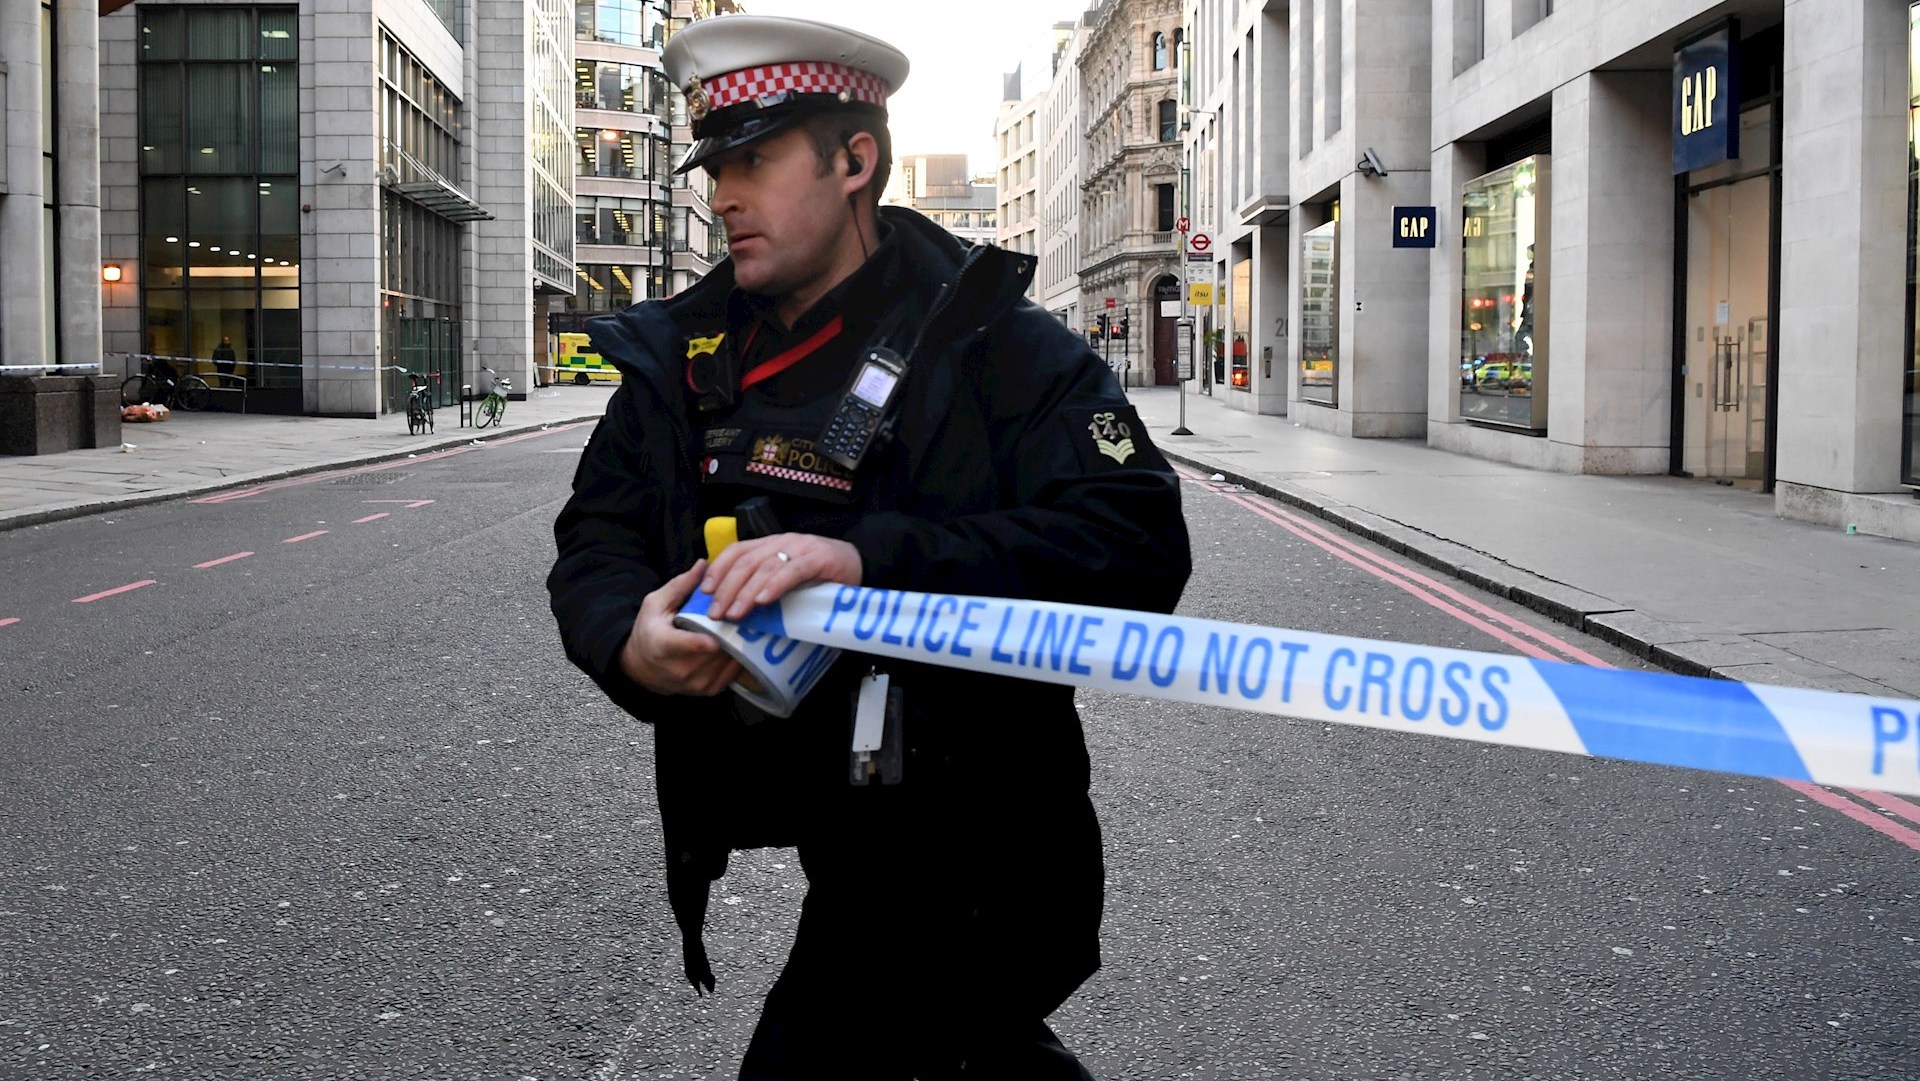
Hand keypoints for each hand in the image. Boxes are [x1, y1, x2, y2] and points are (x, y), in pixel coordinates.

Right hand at [620, 560, 742, 695]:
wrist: (642, 667)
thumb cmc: (649, 630)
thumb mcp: (656, 604)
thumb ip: (681, 585)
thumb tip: (703, 564)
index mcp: (664, 646)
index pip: (687, 645)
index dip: (704, 640)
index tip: (718, 633)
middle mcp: (681, 670)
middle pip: (717, 649)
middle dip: (732, 630)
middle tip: (746, 611)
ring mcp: (697, 684)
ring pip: (729, 659)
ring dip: (740, 642)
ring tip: (746, 623)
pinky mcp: (710, 690)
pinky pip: (734, 671)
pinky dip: (739, 655)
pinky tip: (741, 640)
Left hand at [701, 533, 862, 621]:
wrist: (863, 564)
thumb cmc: (822, 576)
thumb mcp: (788, 577)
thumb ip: (766, 584)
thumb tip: (735, 608)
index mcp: (771, 544)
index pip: (736, 551)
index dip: (718, 570)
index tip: (705, 593)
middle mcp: (782, 542)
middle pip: (745, 562)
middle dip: (727, 589)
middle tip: (715, 614)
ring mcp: (801, 548)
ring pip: (764, 568)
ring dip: (745, 593)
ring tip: (735, 614)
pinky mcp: (819, 559)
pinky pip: (792, 572)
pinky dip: (774, 586)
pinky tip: (762, 601)